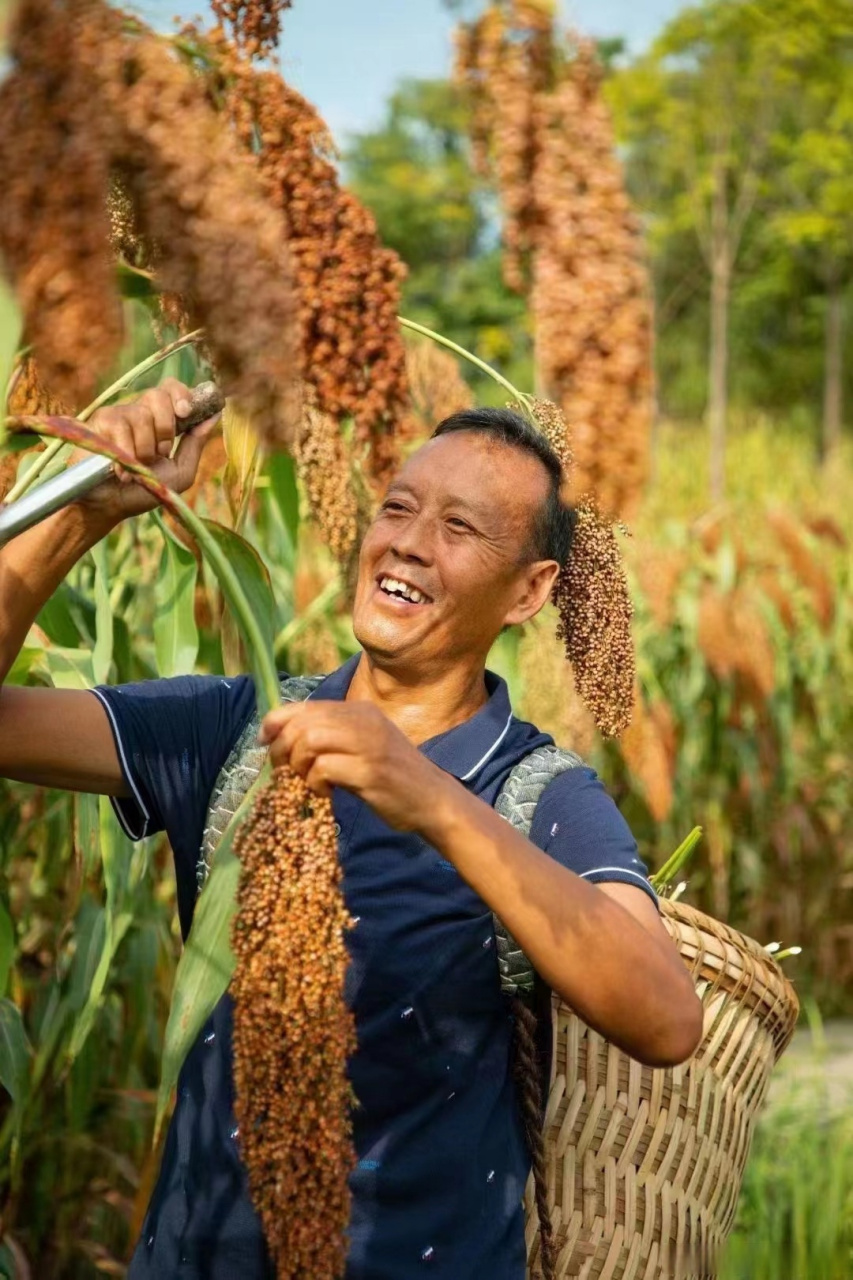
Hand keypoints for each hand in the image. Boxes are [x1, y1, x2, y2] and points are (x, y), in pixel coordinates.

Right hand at [74, 377, 219, 524]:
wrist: (112, 506)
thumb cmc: (145, 490)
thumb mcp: (180, 472)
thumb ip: (195, 444)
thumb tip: (215, 416)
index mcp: (161, 420)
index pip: (173, 389)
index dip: (182, 394)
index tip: (186, 411)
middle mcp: (140, 412)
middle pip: (158, 394)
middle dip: (165, 427)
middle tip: (161, 452)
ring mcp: (119, 414)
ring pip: (141, 415)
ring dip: (145, 449)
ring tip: (136, 467)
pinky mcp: (100, 421)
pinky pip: (121, 426)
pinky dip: (126, 453)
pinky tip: (121, 469)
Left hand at [259, 700, 454, 832]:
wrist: (433, 800)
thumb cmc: (392, 776)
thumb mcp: (362, 745)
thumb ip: (330, 736)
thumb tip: (280, 736)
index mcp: (359, 710)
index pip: (303, 706)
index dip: (275, 723)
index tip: (264, 743)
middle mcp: (363, 721)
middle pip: (301, 724)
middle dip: (281, 749)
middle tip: (284, 772)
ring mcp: (368, 745)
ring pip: (308, 741)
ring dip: (297, 766)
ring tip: (306, 782)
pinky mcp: (370, 772)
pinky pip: (323, 770)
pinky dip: (314, 784)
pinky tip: (326, 794)